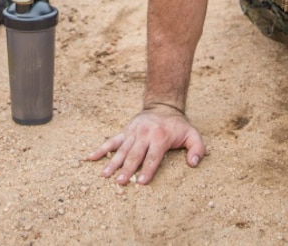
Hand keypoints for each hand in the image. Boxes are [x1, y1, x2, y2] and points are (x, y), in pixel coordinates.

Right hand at [85, 104, 204, 184]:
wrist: (163, 106)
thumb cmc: (178, 125)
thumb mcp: (193, 134)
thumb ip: (197, 149)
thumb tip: (193, 164)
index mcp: (160, 137)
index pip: (153, 157)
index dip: (147, 170)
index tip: (140, 182)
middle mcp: (144, 135)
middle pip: (134, 155)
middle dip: (127, 169)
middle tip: (120, 182)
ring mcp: (132, 133)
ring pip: (121, 150)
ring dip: (112, 163)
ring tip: (105, 175)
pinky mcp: (125, 132)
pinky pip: (111, 141)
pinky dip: (100, 149)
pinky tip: (90, 157)